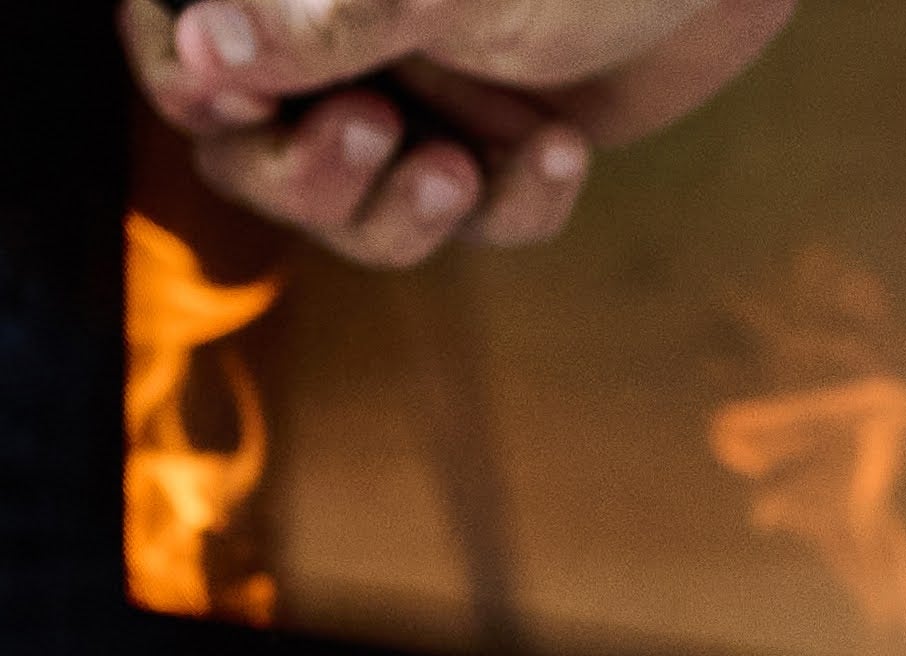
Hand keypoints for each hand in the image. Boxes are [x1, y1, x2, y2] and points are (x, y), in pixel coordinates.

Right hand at [121, 0, 798, 266]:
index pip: (179, 49)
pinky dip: (521, 201)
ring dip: (405, 214)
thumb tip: (201, 55)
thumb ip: (318, 21)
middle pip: (258, 161)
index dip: (197, 85)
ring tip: (455, 169)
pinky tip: (564, 148)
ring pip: (366, 213)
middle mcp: (339, 44)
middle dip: (313, 174)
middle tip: (378, 135)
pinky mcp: (499, 148)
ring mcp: (420, 99)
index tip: (240, 102)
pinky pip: (483, 222)